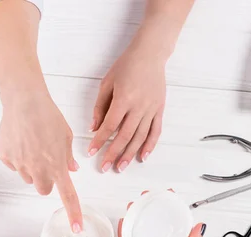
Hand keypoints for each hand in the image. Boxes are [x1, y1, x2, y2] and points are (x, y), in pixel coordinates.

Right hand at [0, 92, 82, 231]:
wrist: (24, 101)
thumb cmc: (48, 116)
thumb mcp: (66, 136)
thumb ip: (68, 156)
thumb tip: (70, 169)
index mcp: (57, 166)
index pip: (67, 195)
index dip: (73, 212)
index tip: (75, 227)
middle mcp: (38, 170)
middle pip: (43, 188)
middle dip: (46, 179)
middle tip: (47, 160)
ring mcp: (19, 165)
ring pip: (28, 176)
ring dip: (32, 167)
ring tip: (33, 144)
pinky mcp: (5, 157)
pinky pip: (13, 165)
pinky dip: (17, 157)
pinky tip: (19, 140)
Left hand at [88, 32, 167, 172]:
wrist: (150, 54)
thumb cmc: (126, 66)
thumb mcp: (107, 83)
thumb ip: (100, 107)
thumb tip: (94, 128)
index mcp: (124, 99)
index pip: (109, 126)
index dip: (99, 141)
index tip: (91, 152)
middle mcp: (139, 107)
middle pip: (124, 136)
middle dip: (113, 154)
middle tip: (105, 167)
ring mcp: (151, 109)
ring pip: (140, 137)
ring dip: (130, 154)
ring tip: (121, 167)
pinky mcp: (159, 110)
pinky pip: (155, 131)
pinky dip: (149, 146)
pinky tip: (143, 157)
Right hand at [118, 192, 204, 236]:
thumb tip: (200, 226)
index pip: (175, 228)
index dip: (173, 212)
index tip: (170, 197)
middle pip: (155, 226)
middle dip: (153, 210)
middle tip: (150, 195)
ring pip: (139, 232)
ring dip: (137, 217)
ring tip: (136, 203)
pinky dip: (123, 231)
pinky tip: (123, 219)